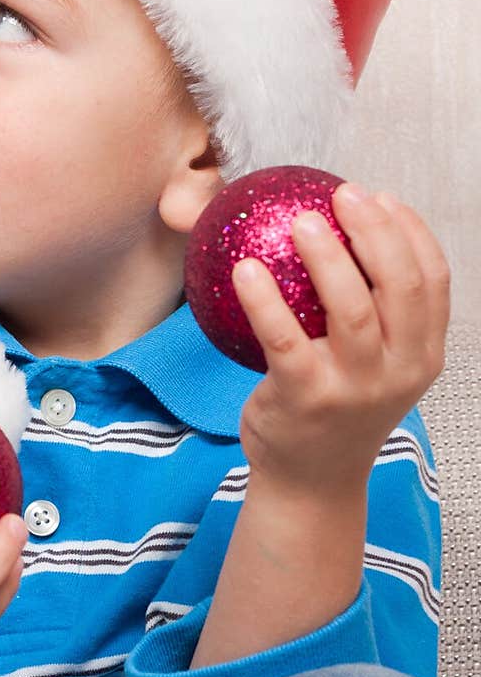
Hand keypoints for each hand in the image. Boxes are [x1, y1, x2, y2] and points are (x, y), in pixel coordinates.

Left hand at [231, 185, 450, 493]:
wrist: (311, 482)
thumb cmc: (336, 408)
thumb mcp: (373, 366)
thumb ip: (371, 313)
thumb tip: (339, 232)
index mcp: (422, 355)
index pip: (433, 281)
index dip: (412, 232)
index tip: (382, 197)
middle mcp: (399, 370)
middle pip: (400, 286)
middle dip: (376, 230)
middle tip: (343, 194)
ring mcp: (355, 387)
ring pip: (350, 308)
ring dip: (326, 256)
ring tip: (301, 219)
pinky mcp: (307, 398)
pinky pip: (283, 338)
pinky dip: (264, 299)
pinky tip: (244, 269)